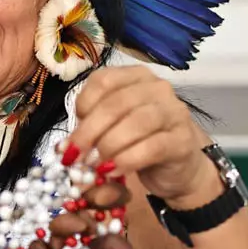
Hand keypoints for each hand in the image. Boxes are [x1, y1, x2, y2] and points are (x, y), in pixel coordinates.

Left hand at [67, 67, 220, 208]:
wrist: (175, 168)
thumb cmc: (137, 142)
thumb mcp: (109, 128)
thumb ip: (89, 128)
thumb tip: (64, 147)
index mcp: (136, 77)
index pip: (104, 80)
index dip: (84, 104)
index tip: (75, 127)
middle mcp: (158, 88)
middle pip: (117, 104)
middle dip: (89, 132)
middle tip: (74, 156)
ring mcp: (175, 112)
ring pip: (136, 124)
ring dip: (108, 146)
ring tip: (93, 165)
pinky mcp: (183, 140)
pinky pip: (152, 148)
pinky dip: (127, 161)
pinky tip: (112, 172)